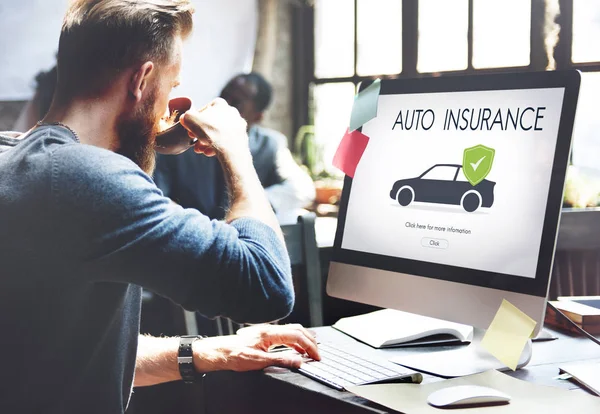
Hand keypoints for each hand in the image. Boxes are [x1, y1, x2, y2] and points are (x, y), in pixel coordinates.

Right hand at [179, 98, 248, 157]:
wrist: (231, 148)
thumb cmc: (211, 131)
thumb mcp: (190, 119)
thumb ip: (186, 116)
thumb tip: (185, 118)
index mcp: (220, 104)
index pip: (203, 110)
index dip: (194, 120)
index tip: (189, 129)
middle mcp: (232, 112)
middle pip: (211, 123)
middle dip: (200, 133)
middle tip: (194, 141)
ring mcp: (238, 125)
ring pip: (219, 133)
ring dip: (207, 141)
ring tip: (200, 149)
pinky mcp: (242, 137)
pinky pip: (226, 141)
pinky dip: (217, 147)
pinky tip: (209, 153)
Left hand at [193, 324, 319, 372]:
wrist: (219, 352)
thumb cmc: (234, 355)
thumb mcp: (258, 362)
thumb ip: (280, 360)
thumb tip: (298, 361)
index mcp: (269, 333)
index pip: (297, 336)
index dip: (309, 346)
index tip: (316, 356)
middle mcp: (269, 329)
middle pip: (297, 329)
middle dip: (310, 341)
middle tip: (317, 353)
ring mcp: (267, 331)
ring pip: (292, 330)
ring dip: (304, 339)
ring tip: (311, 350)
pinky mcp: (264, 335)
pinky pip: (285, 334)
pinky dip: (295, 340)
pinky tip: (296, 348)